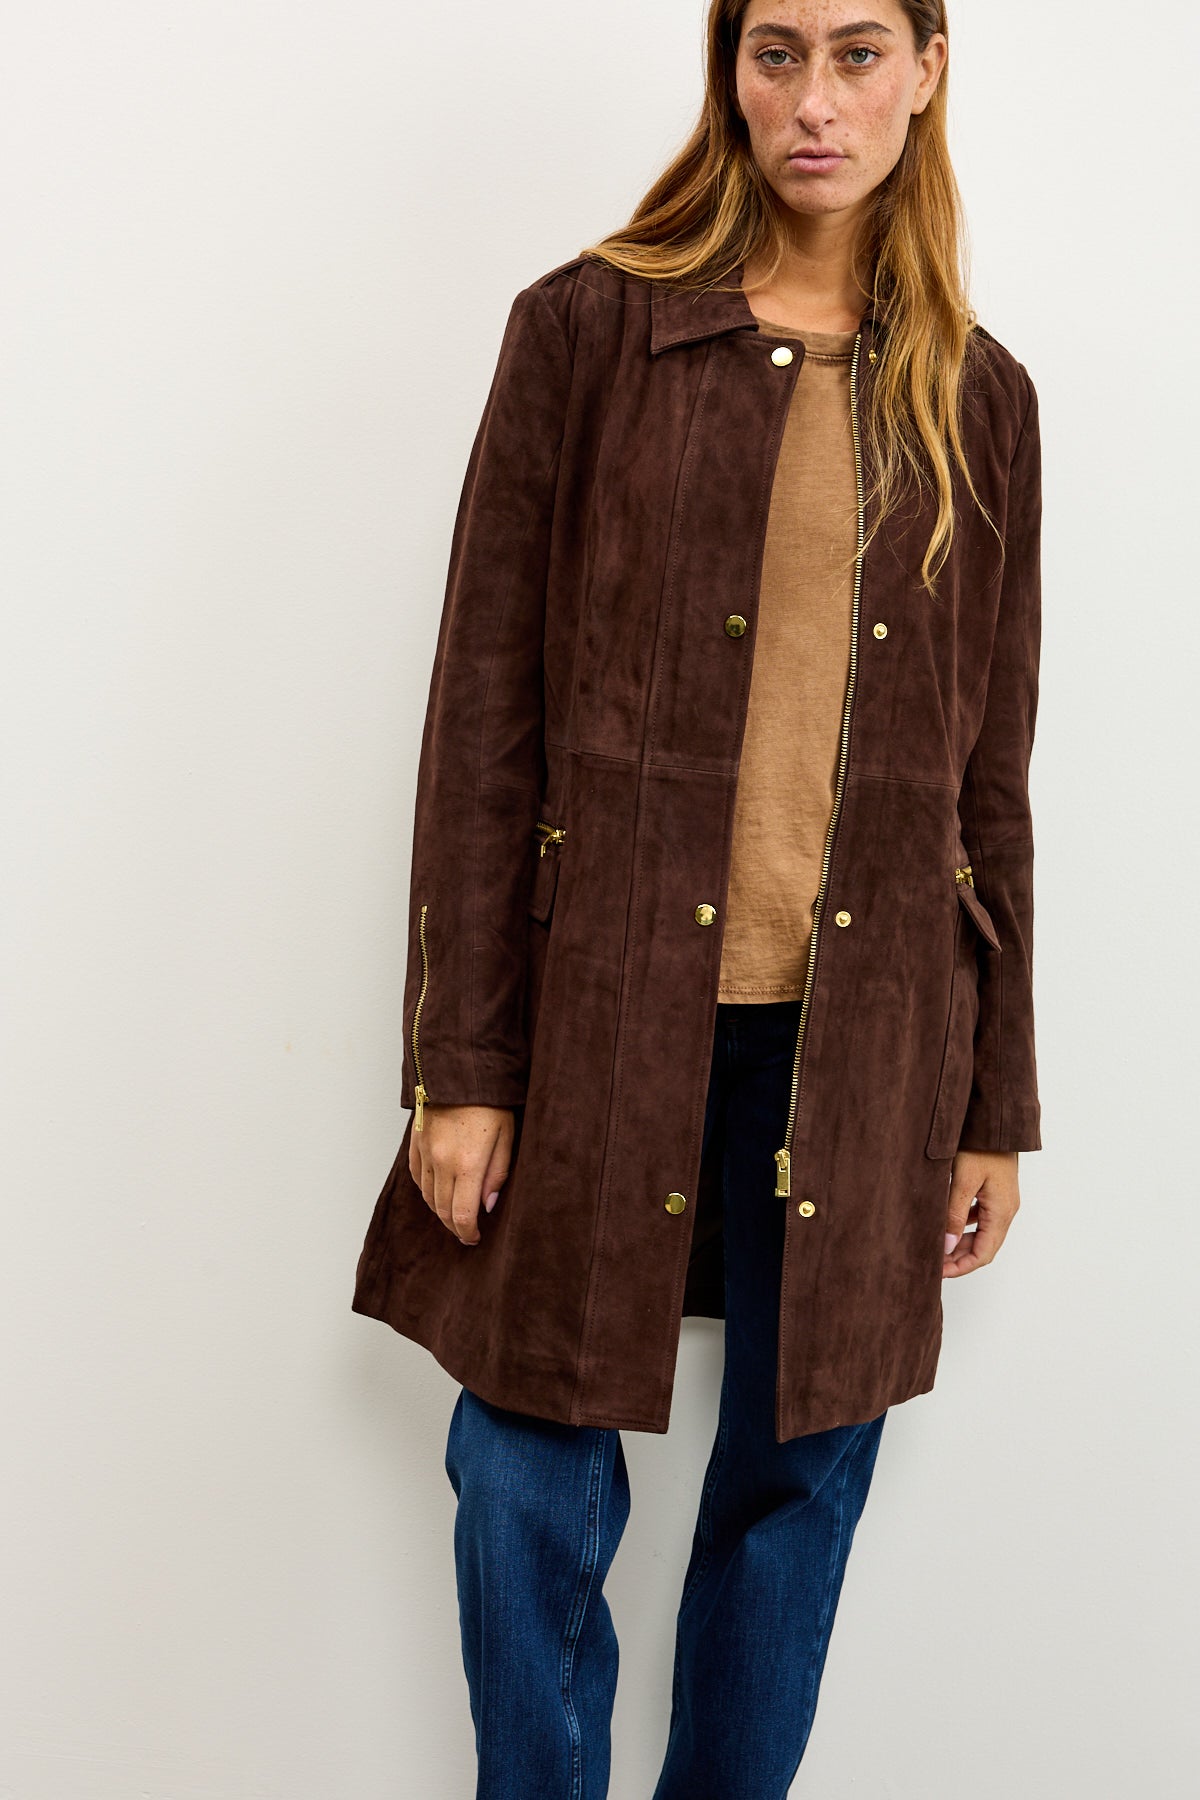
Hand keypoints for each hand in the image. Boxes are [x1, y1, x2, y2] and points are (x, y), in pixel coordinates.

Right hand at [408, 1105, 513, 1245]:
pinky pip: (417, 1177)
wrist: (458, 1068)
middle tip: (467, 1231)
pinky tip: (438, 1191)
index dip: (467, 1233)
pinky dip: (427, 1191)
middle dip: (455, 1226)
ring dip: (441, 1210)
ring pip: (428, 1197)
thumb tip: (488, 1204)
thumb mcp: (506, 1136)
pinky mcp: (415, 1143)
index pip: (462, 1215)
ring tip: (455, 1213)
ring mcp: (425, 1153)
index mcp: (467, 1164)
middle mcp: (442, 1163)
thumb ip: (497, 1173)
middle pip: (443, 1210)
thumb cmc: (490, 1100)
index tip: (475, 1238)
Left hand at [943, 1150, 1019, 1277]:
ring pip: (982, 1233)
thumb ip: (954, 1215)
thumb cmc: (981, 1146)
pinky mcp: (996, 1191)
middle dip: (959, 1258)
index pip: (984, 1254)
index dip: (961, 1267)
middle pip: (983, 1246)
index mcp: (1001, 1212)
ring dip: (960, 1243)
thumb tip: (947, 1247)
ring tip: (937, 1245)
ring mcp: (1003, 1200)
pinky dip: (964, 1226)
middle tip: (932, 1262)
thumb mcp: (962, 1180)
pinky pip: (981, 1218)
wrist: (996, 1121)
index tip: (938, 1272)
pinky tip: (947, 1223)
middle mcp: (1006, 1210)